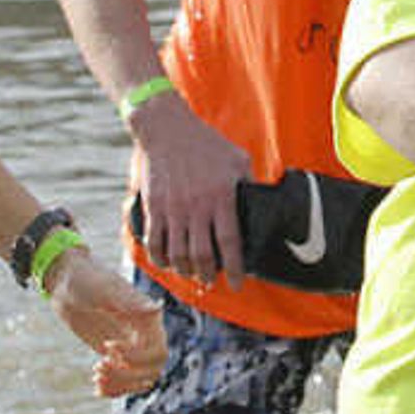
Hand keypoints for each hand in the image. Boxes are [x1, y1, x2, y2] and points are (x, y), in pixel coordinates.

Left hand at [48, 247, 165, 397]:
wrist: (66, 283)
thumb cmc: (86, 280)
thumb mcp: (105, 291)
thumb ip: (130, 303)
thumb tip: (157, 310)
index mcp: (148, 318)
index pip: (157, 351)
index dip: (136, 357)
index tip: (107, 347)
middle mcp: (144, 333)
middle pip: (153, 368)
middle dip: (128, 375)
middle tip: (100, 365)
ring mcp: (131, 345)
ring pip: (141, 378)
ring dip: (121, 384)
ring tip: (96, 375)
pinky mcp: (117, 354)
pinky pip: (125, 380)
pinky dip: (114, 388)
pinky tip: (96, 386)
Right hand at [128, 94, 256, 280]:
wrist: (166, 128)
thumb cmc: (207, 143)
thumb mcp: (237, 159)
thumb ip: (248, 183)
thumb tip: (261, 202)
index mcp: (222, 197)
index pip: (230, 243)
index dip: (234, 268)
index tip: (237, 284)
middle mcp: (197, 207)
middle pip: (202, 256)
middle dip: (208, 276)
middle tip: (211, 282)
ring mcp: (173, 208)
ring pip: (178, 254)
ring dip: (185, 271)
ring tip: (192, 274)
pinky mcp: (153, 207)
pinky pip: (155, 243)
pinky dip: (161, 259)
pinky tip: (168, 262)